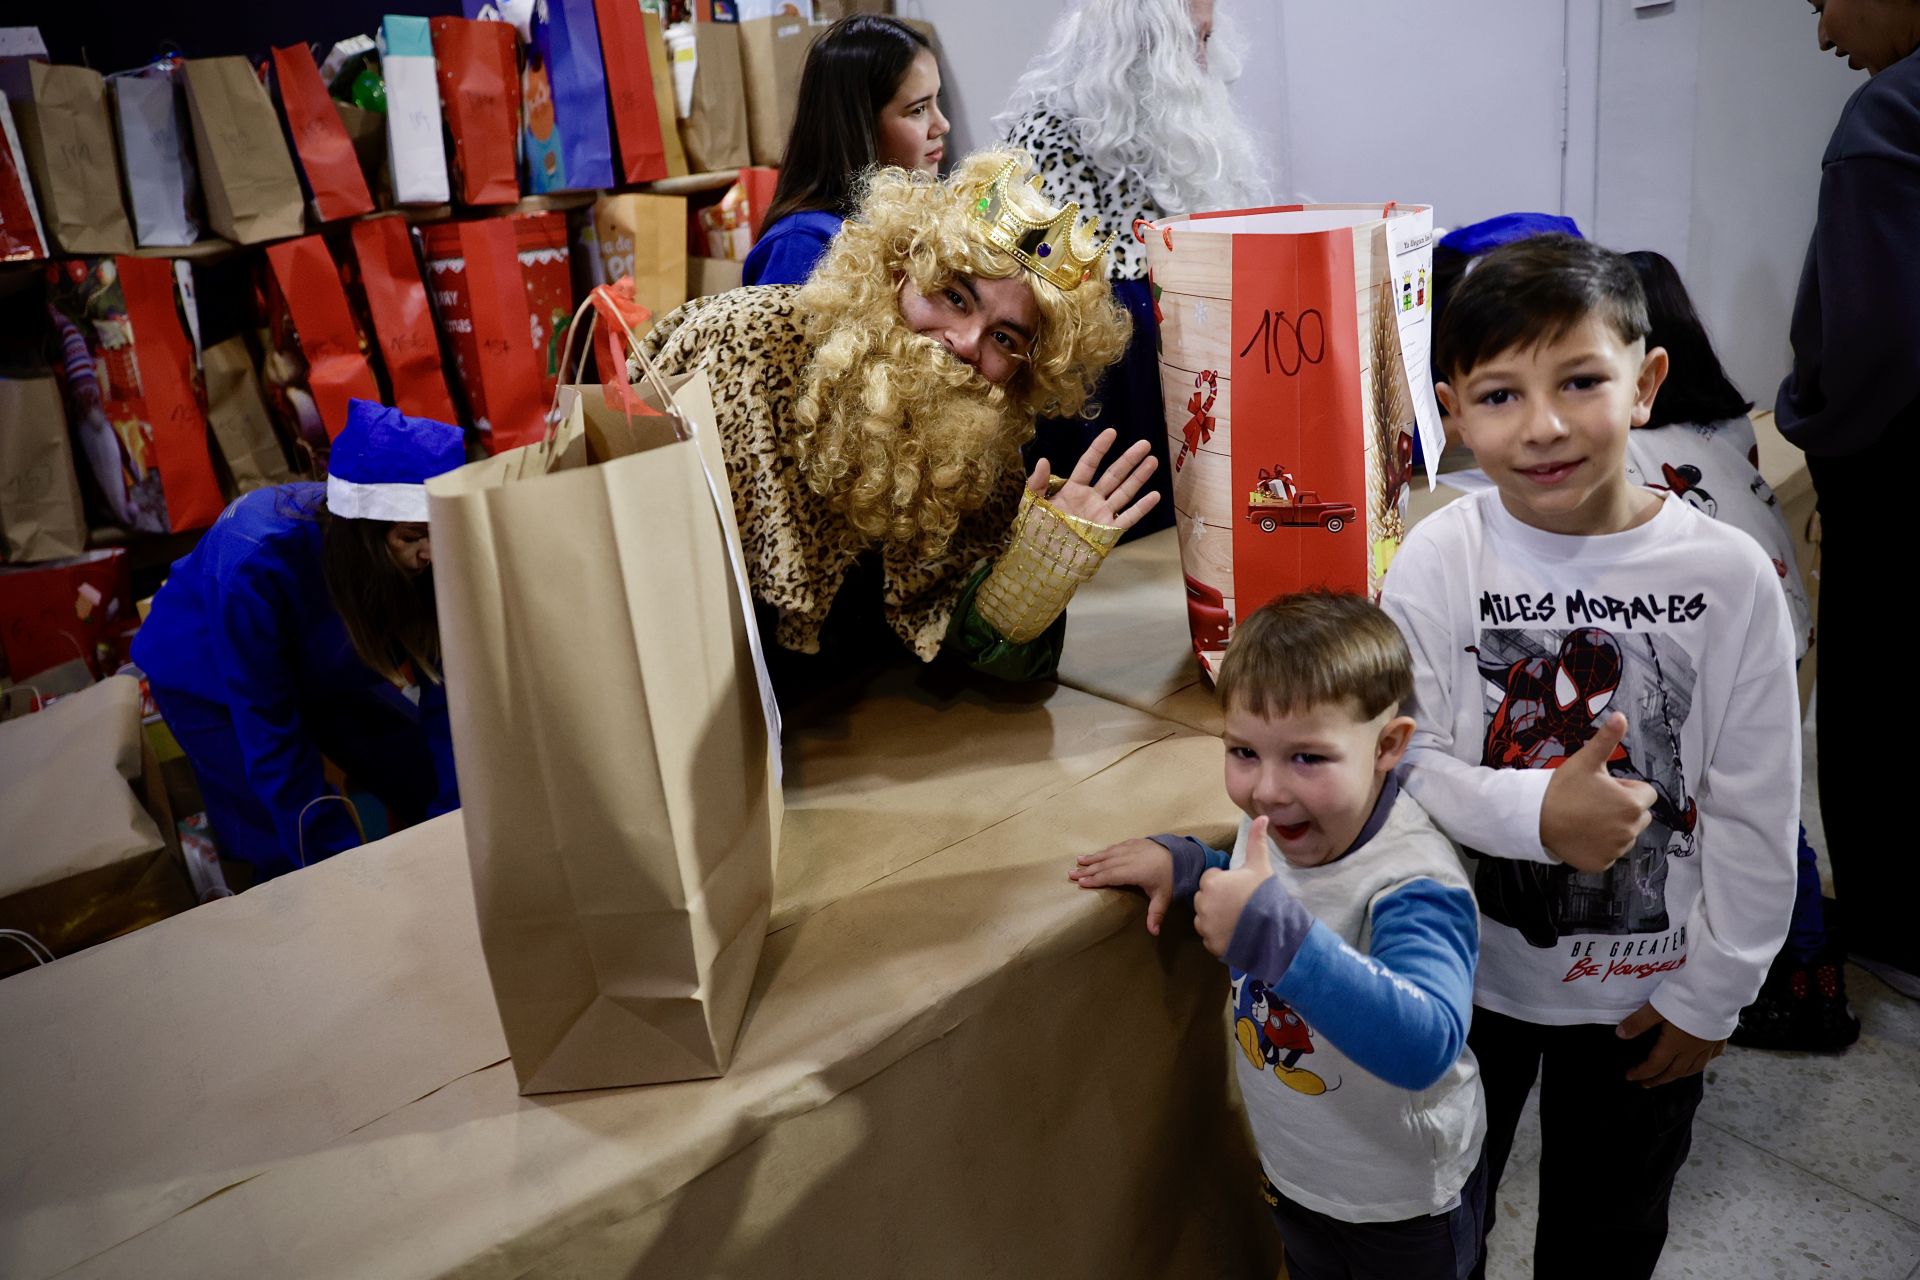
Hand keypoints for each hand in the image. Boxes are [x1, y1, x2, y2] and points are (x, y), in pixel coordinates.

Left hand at [1028, 427, 1160, 530]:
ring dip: (1139, 477)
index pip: (1089, 464)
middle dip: (1128, 459)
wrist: (1042, 560)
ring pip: (1124, 492)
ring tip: (1153, 461)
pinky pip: (1128, 518)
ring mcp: (1101, 514)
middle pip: (1113, 475)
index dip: (1100, 448)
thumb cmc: (1035, 532)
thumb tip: (1043, 459)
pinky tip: (1155, 496)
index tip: (1112, 432)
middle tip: (1144, 444)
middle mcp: (1091, 499)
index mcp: (1073, 490)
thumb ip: (1037, 482)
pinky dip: (1141, 508)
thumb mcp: (1032, 504)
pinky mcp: (1108, 531)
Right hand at [1069, 838, 1175, 933]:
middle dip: (1087, 870)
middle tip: (1071, 874)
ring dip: (1092, 858)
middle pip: (1105, 865)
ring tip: (1078, 861)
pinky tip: (1096, 854)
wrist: (1183, 854)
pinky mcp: (1135, 843)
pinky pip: (1115, 847)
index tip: (1081, 883)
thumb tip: (1153, 933)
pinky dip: (1103, 851)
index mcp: (1135, 871)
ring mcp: (1131, 848)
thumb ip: (1156, 914)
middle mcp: (1130, 858)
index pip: (1111, 875)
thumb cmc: (1171, 877)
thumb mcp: (1164, 897)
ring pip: (1108, 854)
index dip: (1095, 879)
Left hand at [1193, 816, 1274, 957]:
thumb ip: (1256, 840)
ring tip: (1239, 921)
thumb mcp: (1260, 865)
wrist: (1273, 930)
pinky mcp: (1210, 944)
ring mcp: (1205, 926)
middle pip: (1206, 899)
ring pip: (1206, 919)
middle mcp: (1202, 903)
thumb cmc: (1264, 894)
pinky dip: (1220, 937)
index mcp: (1210, 882)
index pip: (1210, 880)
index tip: (1240, 890)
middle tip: (1240, 906)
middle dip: (1218, 901)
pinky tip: (1236, 934)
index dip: (1225, 884)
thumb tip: (1262, 816)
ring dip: (1217, 920)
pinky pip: (1210, 938)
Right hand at [1540, 713, 1655, 872]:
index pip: (1646, 794)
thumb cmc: (1563, 788)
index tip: (1603, 787)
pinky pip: (1609, 852)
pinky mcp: (1602, 864)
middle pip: (1639, 816)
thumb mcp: (1586, 761)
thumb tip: (1621, 715)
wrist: (1534, 818)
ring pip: (1625, 835)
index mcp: (1632, 803)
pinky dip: (1600, 846)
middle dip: (1624, 808)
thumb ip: (1607, 739)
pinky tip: (1582, 835)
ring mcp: (1616, 849)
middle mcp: (1630, 830)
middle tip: (1595, 802)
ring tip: (1587, 818)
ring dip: (1613, 827)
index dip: (1626, 788)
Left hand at [1618, 1002, 1725, 1086]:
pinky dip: (1702, 1062)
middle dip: (1659, 1079)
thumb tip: (1620, 1035)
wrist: (1718, 991)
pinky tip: (1699, 1060)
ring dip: (1679, 1075)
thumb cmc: (1686, 998)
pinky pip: (1711, 1056)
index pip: (1655, 1065)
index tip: (1630, 1077)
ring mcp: (1709, 1045)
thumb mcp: (1656, 1007)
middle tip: (1646, 1084)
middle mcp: (1693, 1050)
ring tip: (1669, 1077)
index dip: (1642, 1073)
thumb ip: (1638, 1022)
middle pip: (1674, 1071)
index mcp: (1675, 1045)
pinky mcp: (1720, 1037)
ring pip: (1694, 1067)